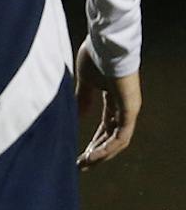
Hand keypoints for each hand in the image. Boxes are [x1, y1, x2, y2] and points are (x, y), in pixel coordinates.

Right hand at [75, 39, 140, 166]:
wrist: (105, 44)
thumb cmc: (95, 57)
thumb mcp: (84, 83)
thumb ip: (82, 99)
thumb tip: (79, 115)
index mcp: (113, 99)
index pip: (106, 127)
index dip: (94, 142)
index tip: (79, 154)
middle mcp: (124, 106)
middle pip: (112, 137)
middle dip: (97, 153)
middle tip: (81, 165)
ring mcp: (129, 108)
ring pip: (118, 141)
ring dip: (102, 154)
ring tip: (84, 164)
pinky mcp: (131, 109)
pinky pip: (121, 136)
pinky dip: (108, 148)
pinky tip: (93, 155)